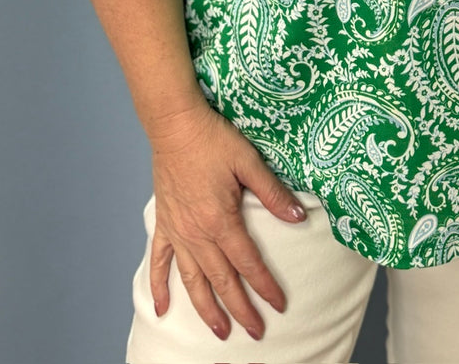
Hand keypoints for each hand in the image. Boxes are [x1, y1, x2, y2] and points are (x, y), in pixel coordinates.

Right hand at [147, 102, 307, 342]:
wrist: (175, 125)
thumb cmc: (213, 139)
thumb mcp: (249, 162)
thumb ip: (273, 193)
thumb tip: (299, 217)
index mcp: (221, 220)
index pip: (248, 262)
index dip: (265, 286)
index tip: (279, 305)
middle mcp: (197, 233)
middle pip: (222, 280)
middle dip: (240, 309)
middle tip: (255, 332)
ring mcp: (178, 231)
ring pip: (192, 280)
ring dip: (206, 308)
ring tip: (219, 331)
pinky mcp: (164, 224)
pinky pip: (159, 262)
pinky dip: (158, 287)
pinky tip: (162, 309)